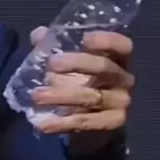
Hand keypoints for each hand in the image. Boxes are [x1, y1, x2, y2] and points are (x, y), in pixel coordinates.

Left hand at [29, 26, 133, 147]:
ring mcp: (120, 102)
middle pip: (104, 68)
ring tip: (36, 95)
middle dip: (76, 63)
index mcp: (116, 59)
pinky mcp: (112, 123)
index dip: (107, 40)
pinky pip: (86, 122)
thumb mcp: (66, 65)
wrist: (86, 124)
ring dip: (62, 96)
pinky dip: (63, 123)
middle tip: (51, 65)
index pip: (122, 45)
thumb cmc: (77, 84)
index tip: (85, 38)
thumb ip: (52, 47)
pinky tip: (43, 124)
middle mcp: (123, 79)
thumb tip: (38, 34)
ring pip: (92, 97)